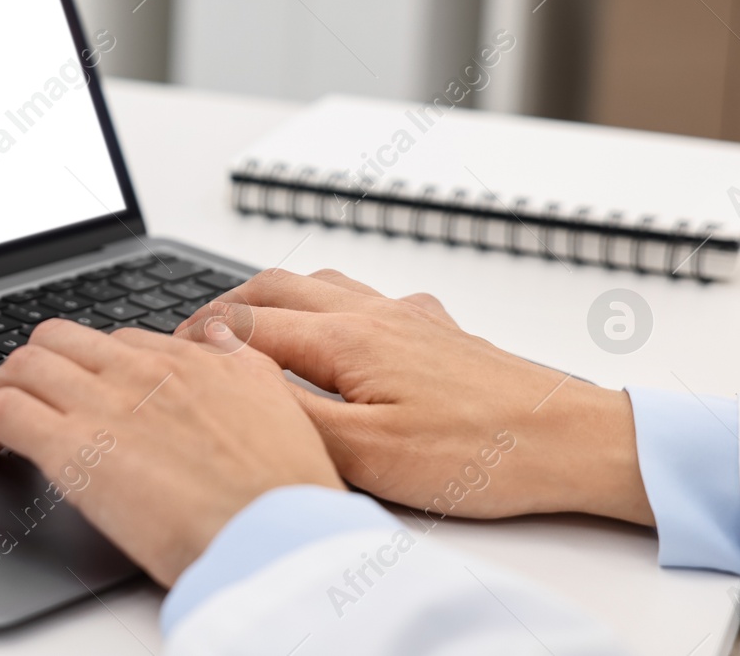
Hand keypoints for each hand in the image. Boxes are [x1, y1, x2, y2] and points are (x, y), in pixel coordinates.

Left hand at [0, 317, 343, 586]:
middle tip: (19, 400)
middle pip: (60, 340)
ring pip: (23, 365)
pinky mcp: (71, 446)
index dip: (86, 367)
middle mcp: (142, 370)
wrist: (278, 536)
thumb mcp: (277, 402)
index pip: (117, 342)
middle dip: (31, 367)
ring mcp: (103, 403)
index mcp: (191, 360)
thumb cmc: (284, 492)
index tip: (74, 390)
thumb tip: (216, 334)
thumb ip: (241, 362)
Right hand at [174, 268, 653, 526]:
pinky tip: (337, 332)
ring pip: (319, 283)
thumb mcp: (370, 454)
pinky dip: (324, 304)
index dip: (198, 339)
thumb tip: (234, 383)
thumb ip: (295, 414)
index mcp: (347, 339)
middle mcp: (373, 313)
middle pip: (275, 287)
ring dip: (272, 297)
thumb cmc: (482, 454)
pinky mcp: (437, 330)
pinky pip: (363, 296)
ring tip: (247, 324)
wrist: (571, 439)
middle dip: (223, 305)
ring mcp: (408, 316)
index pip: (247, 325)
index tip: (168, 356)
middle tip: (191, 335)